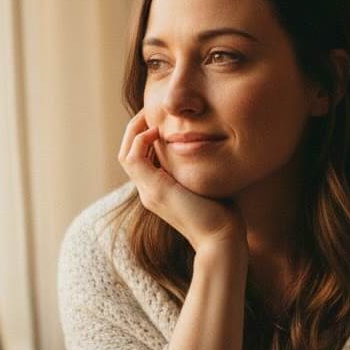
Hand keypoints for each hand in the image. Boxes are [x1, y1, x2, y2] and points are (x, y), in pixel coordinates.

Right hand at [118, 109, 246, 252]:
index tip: (163, 119)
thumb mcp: (208, 184)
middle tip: (152, 111)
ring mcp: (149, 192)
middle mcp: (149, 191)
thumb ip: (201, 169)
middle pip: (128, 153)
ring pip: (126, 154)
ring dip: (135, 131)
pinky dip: (140, 140)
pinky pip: (133, 158)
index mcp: (159, 190)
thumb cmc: (224, 215)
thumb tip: (214, 151)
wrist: (221, 238)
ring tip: (151, 116)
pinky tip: (159, 130)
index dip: (147, 136)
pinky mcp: (154, 190)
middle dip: (137, 129)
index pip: (141, 158)